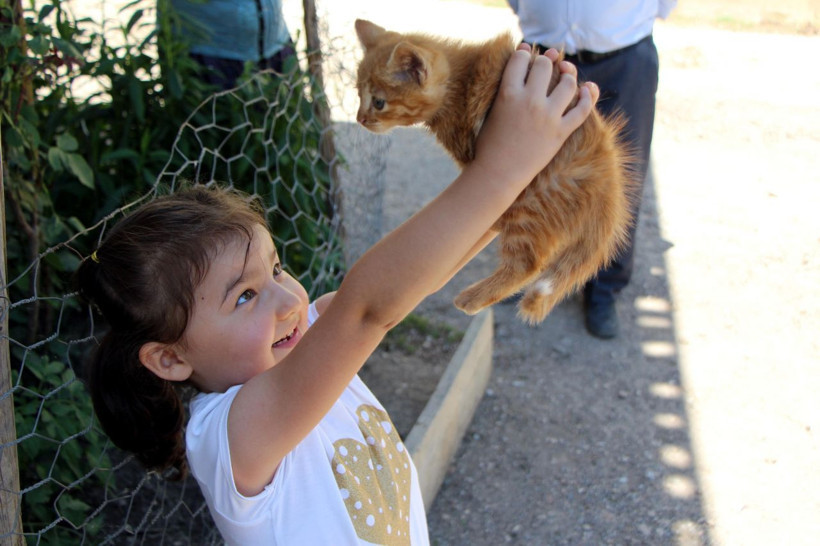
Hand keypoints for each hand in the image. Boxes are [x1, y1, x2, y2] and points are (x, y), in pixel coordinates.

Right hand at [471, 45, 598, 187]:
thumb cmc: (490, 142)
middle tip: (545, 69)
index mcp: (507, 93)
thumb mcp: (492, 109)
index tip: (527, 58)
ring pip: (568, 83)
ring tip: (565, 78)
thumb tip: (525, 54)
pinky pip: (582, 109)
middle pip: (545, 65)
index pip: (521, 58)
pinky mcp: (561, 132)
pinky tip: (587, 90)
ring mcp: (547, 116)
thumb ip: (507, 84)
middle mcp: (529, 101)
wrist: (498, 173)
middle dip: (546, 63)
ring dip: (568, 76)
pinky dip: (588, 96)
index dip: (525, 54)